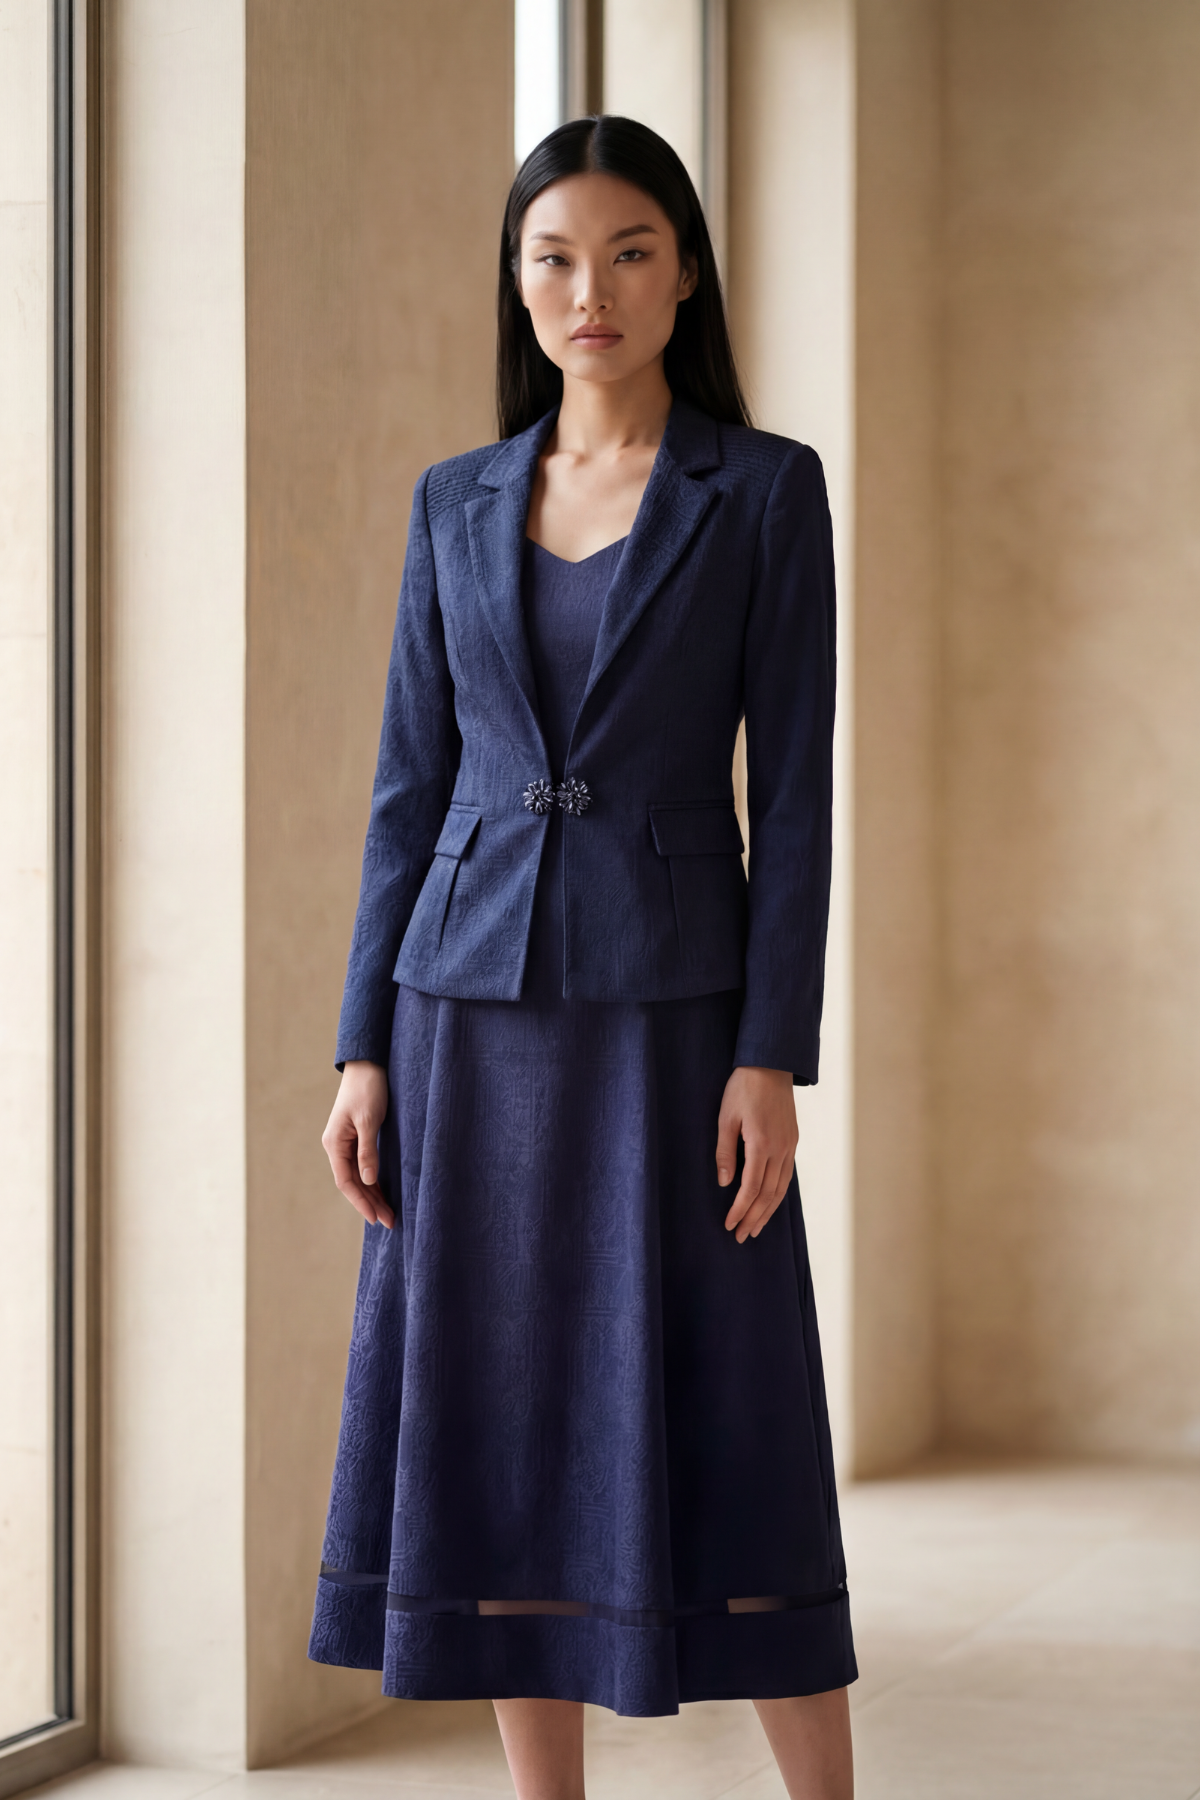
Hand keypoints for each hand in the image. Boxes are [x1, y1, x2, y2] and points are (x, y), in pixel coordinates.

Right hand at [321, 1060, 394, 1228]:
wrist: (368, 1065)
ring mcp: (346, 1143)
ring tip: (388, 1213)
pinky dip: (373, 1181)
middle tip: (389, 1221)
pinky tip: (382, 1192)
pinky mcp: (357, 1138)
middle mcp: (337, 1146)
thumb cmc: (367, 1089)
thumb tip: (369, 1181)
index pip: (345, 1181)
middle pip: (352, 1182)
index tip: (374, 1218)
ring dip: (372, 1195)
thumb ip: (368, 1151)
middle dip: (370, 1202)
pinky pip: (363, 1166)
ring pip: (358, 1176)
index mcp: (334, 1143)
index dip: (360, 1201)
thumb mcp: (369, 1120)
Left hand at [716, 1065, 797, 1243]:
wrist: (770, 1064)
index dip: (740, 1210)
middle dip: (754, 1218)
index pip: (751, 1188)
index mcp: (762, 1144)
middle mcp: (780, 1149)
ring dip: (768, 1211)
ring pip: (781, 1188)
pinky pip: (786, 1175)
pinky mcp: (792, 1141)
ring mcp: (789, 1146)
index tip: (730, 1225)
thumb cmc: (743, 1088)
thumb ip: (725, 1152)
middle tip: (742, 1237)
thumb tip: (724, 1183)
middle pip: (768, 1194)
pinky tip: (769, 1203)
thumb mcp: (725, 1117)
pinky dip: (777, 1194)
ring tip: (756, 1228)